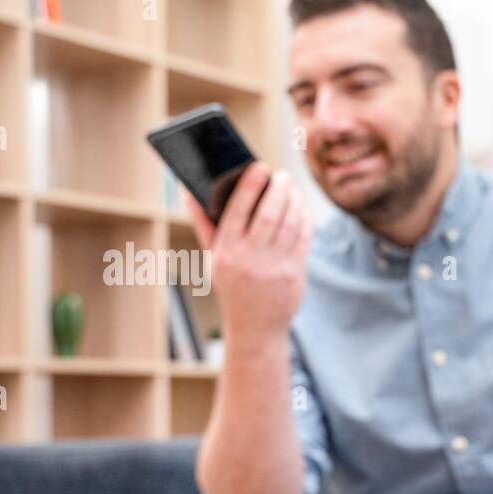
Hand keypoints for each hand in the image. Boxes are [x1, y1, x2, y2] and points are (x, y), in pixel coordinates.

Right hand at [186, 162, 311, 344]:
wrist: (255, 327)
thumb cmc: (232, 286)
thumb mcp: (213, 259)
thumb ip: (204, 225)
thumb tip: (189, 192)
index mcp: (226, 251)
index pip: (238, 209)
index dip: (250, 185)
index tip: (260, 166)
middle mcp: (249, 259)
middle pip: (269, 214)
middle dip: (278, 189)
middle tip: (282, 175)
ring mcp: (274, 267)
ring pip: (289, 224)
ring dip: (294, 202)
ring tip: (293, 190)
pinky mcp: (294, 274)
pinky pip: (303, 239)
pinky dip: (304, 220)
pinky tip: (302, 209)